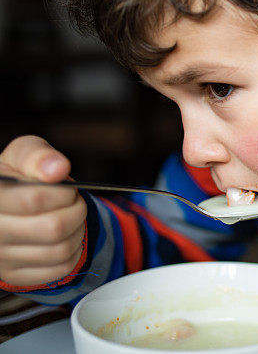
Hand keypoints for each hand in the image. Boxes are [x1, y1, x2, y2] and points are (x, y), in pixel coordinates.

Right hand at [0, 136, 86, 286]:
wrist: (5, 203)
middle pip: (52, 228)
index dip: (63, 192)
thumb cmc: (16, 176)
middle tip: (74, 201)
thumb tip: (58, 168)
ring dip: (78, 230)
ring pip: (59, 250)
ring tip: (70, 216)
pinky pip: (60, 269)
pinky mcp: (14, 275)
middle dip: (76, 210)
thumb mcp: (23, 154)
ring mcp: (0, 258)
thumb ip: (38, 156)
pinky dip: (74, 250)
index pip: (34, 200)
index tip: (67, 188)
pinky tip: (65, 235)